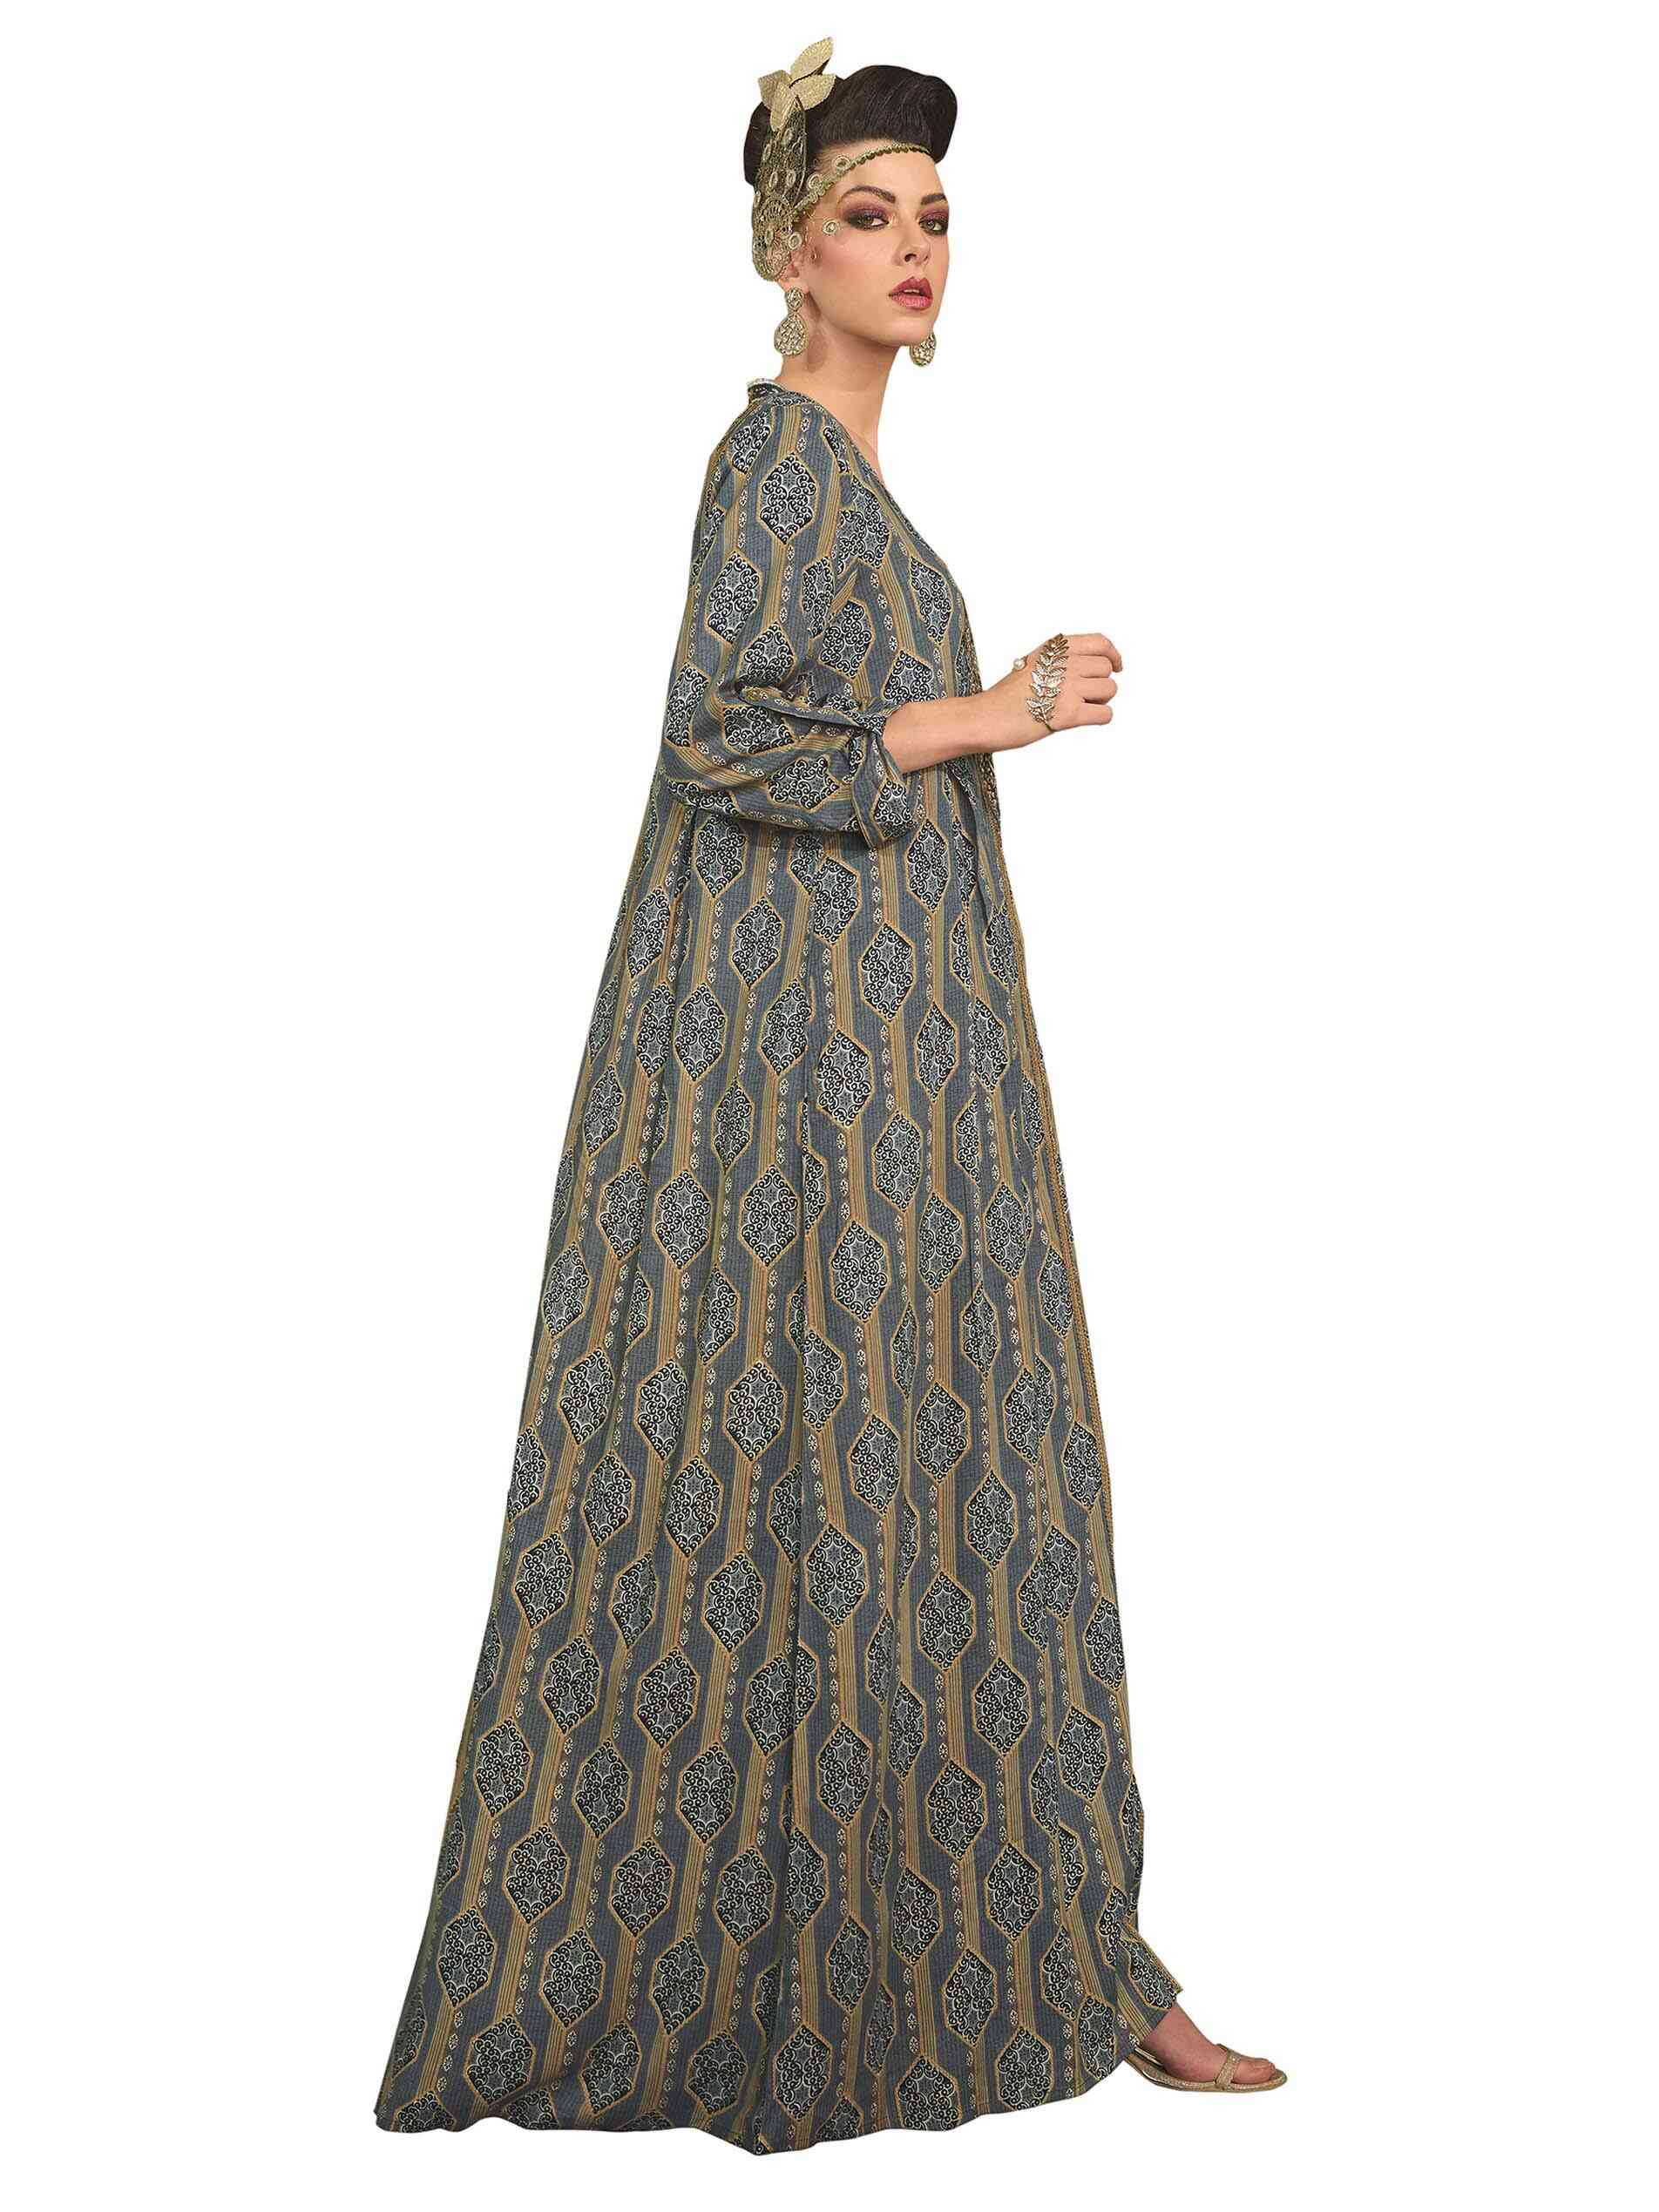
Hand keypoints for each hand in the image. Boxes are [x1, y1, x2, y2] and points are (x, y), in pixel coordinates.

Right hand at [980, 631, 1120, 751]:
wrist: (985, 718)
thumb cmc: (1006, 697)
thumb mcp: (1032, 663)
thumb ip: (1060, 659)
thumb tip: (1092, 665)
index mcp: (1055, 648)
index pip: (1100, 642)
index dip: (1113, 656)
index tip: (1116, 667)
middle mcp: (1064, 663)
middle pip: (1106, 668)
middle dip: (1101, 684)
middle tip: (1084, 697)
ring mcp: (1067, 687)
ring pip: (1109, 690)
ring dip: (1099, 701)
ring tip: (1077, 708)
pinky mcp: (1069, 714)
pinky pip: (1105, 714)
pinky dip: (1099, 718)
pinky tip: (1080, 720)